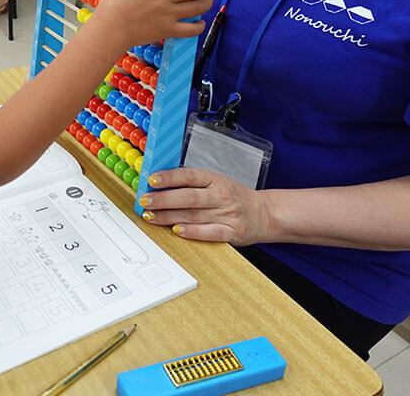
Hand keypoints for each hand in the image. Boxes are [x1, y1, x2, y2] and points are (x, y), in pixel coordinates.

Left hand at [137, 167, 271, 245]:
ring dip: (169, 216)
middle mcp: (221, 195)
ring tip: (151, 217)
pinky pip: (210, 232)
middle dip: (163, 199)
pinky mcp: (232, 232)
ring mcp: (227, 214)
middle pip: (188, 197)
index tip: (151, 180)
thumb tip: (160, 184)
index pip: (189, 176)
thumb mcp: (216, 182)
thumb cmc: (234, 197)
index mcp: (215, 179)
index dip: (169, 177)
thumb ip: (192, 183)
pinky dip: (193, 232)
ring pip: (194, 215)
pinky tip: (177, 230)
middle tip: (145, 201)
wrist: (264, 213)